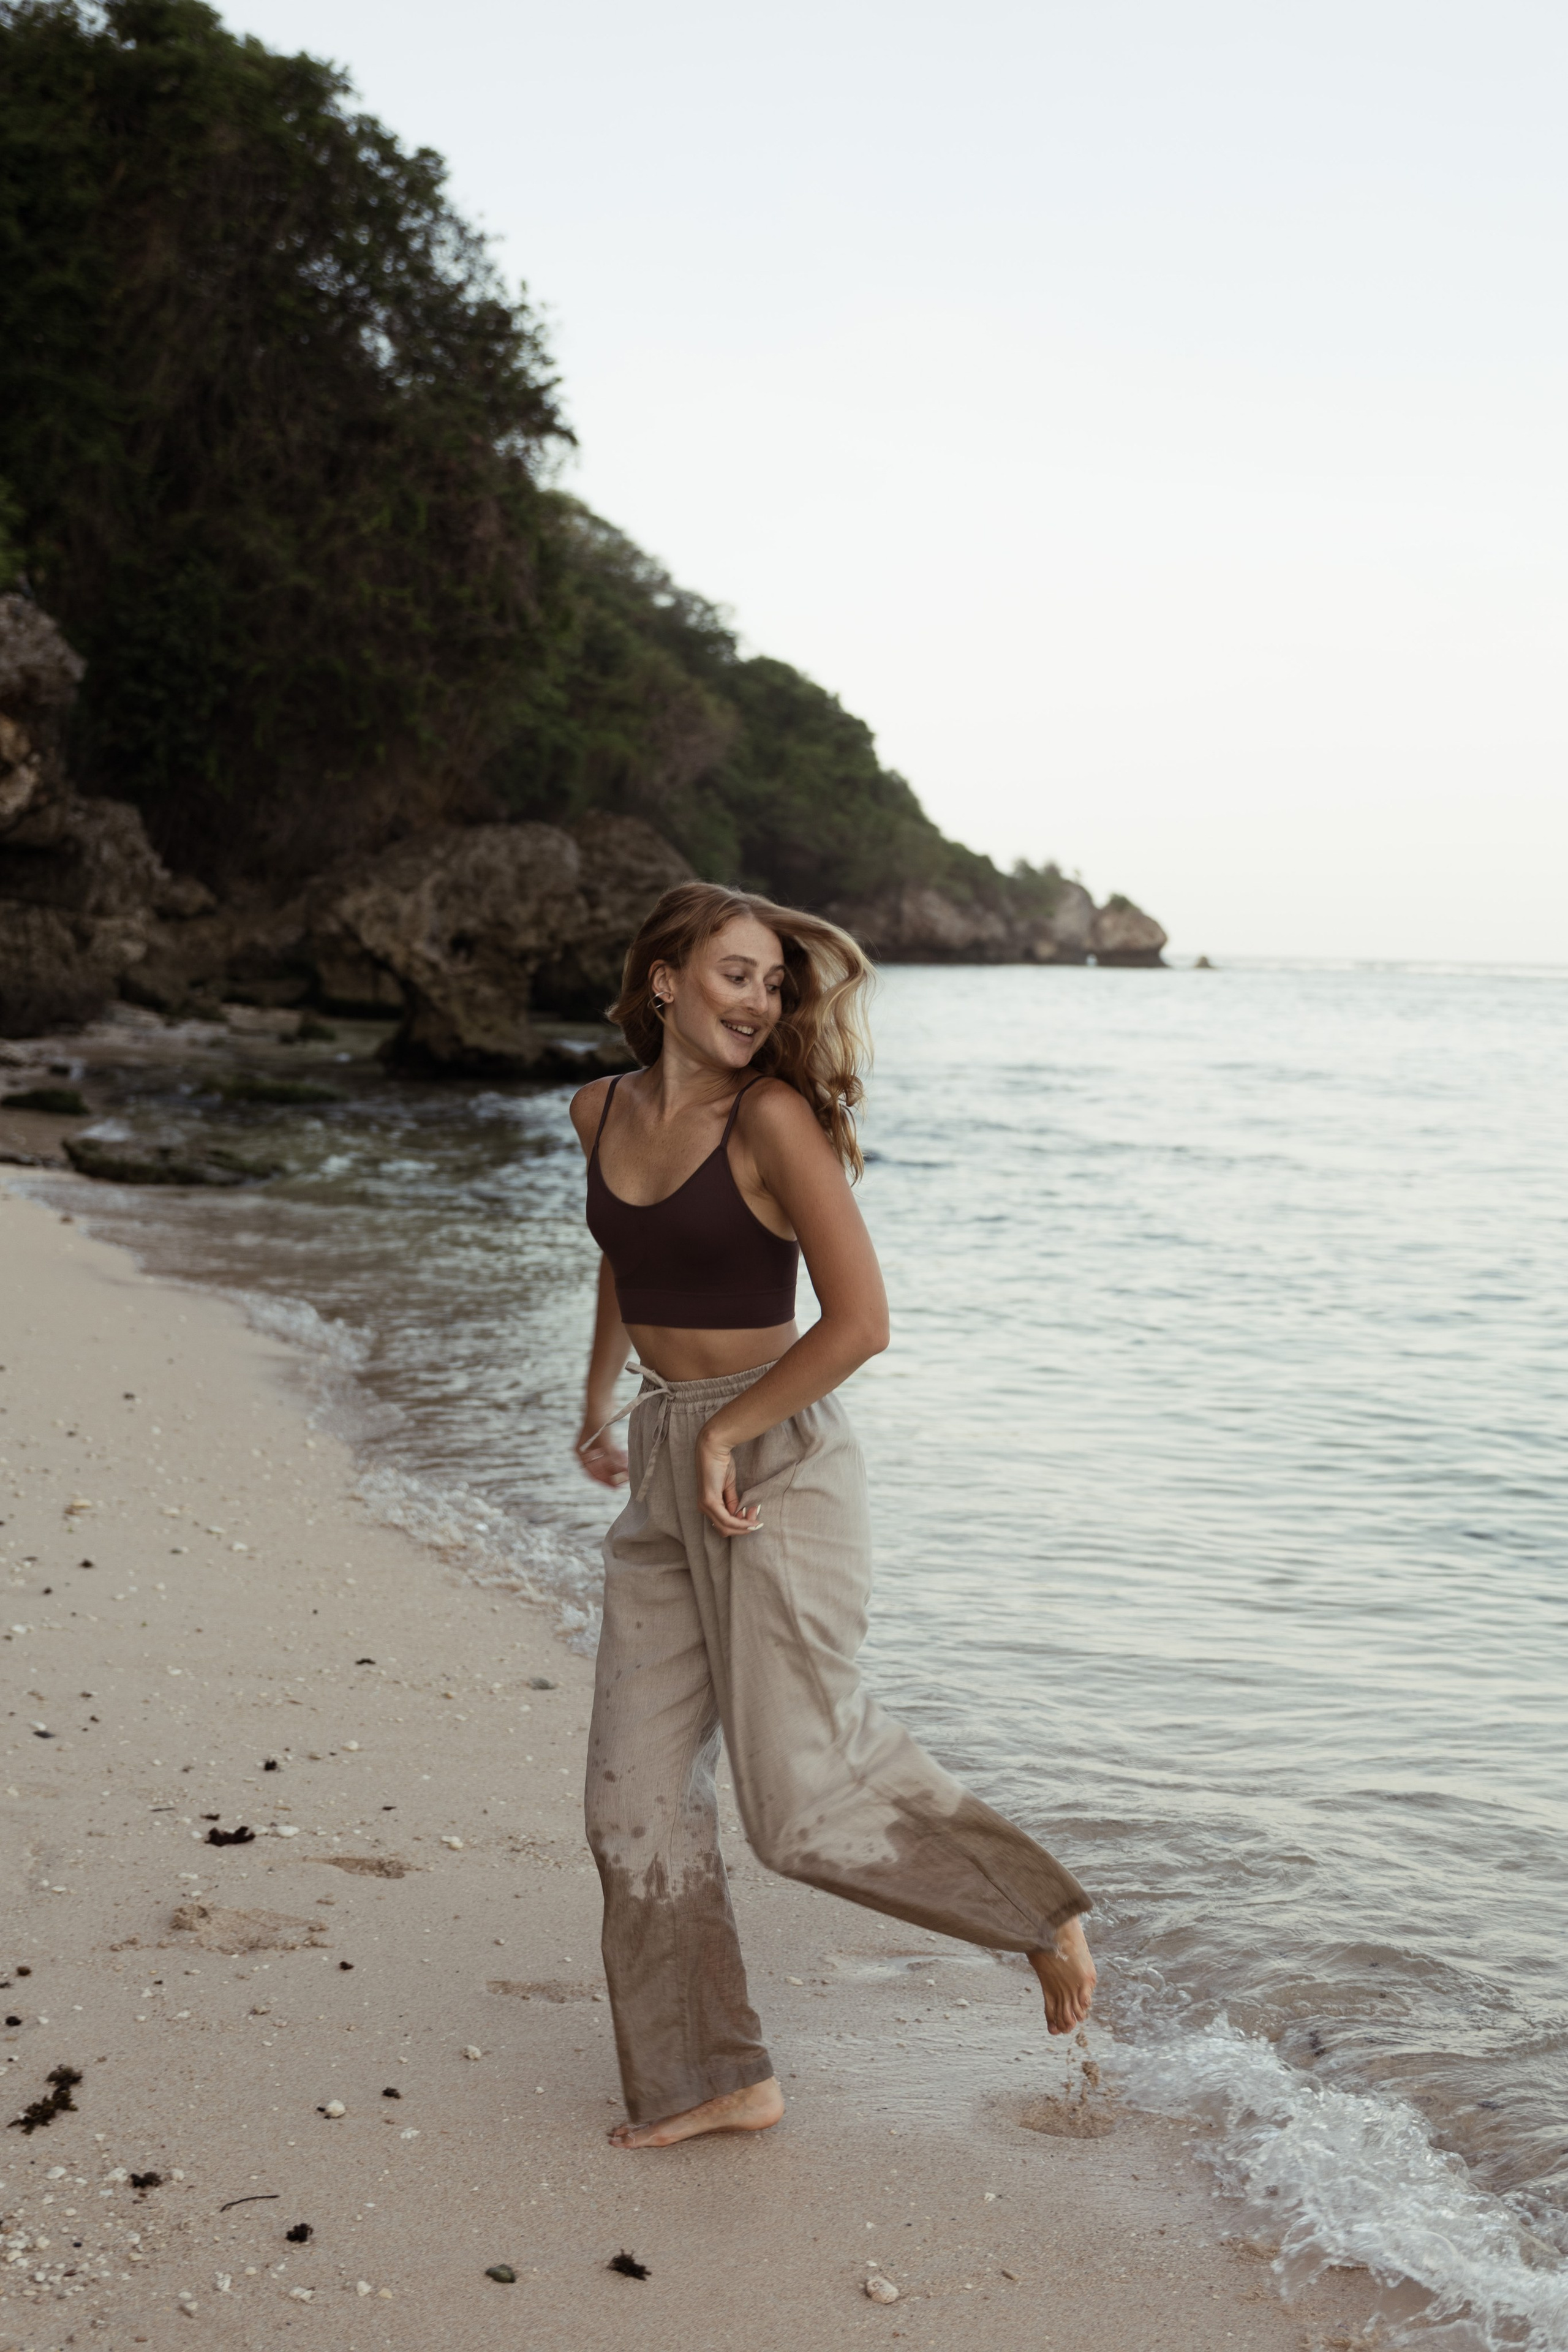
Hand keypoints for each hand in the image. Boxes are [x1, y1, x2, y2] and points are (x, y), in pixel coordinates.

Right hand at [575, 1423, 627, 1487]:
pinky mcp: (603, 1438)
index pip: (592, 1473)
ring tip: (629, 1469)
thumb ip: (613, 1460)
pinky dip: (618, 1456)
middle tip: (626, 1478)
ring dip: (617, 1465)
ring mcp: (594, 1444)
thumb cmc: (599, 1421)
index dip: (605, 1481)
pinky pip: (611, 1453)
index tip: (617, 1487)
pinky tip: (626, 1458)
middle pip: (600, 1468)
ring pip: (607, 1461)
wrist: (601, 1401)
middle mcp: (586, 1451)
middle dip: (614, 1473)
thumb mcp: (606, 1444)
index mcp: (581, 1454)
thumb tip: (623, 1474)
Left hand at [696, 1421, 761, 1536]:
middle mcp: (703, 1507)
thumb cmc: (721, 1462)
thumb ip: (732, 1501)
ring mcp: (705, 1505)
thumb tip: (740, 1515)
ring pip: (725, 1527)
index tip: (753, 1517)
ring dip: (743, 1526)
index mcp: (707, 1504)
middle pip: (724, 1529)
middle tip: (756, 1520)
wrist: (714, 1448)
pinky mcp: (710, 1501)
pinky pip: (726, 1519)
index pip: (723, 1524)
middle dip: (742, 1528)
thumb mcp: (729, 1485)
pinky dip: (740, 1523)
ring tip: (755, 1519)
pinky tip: (750, 1521)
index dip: (739, 1525)